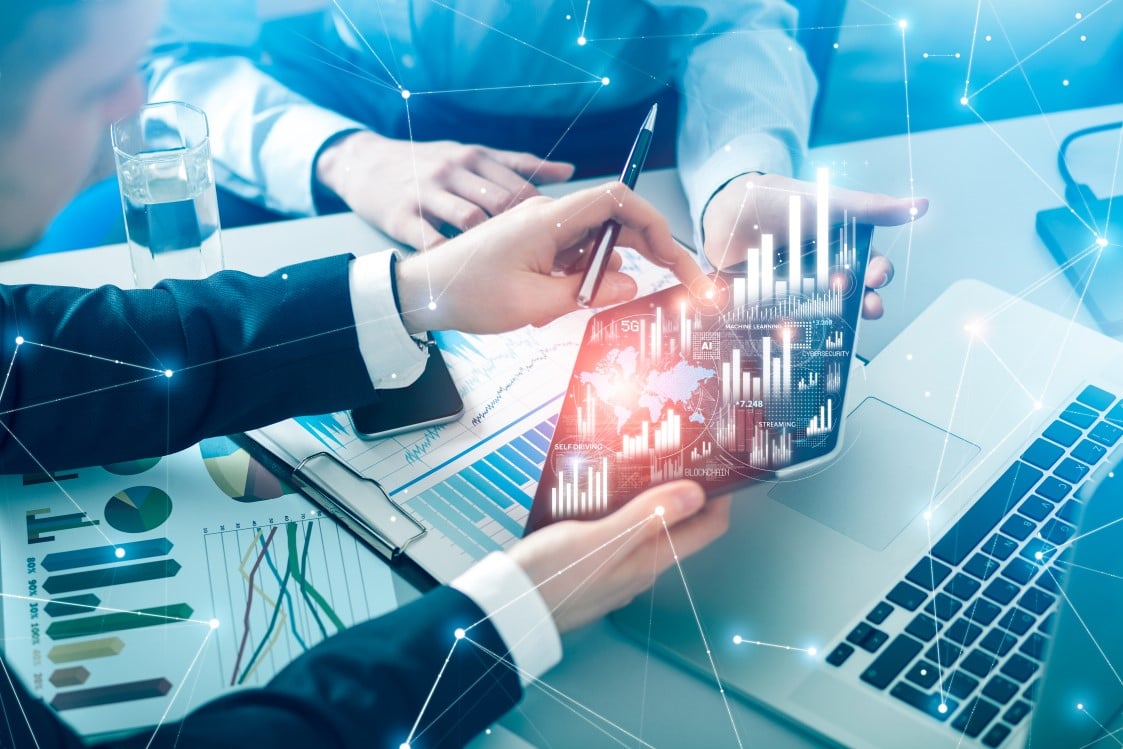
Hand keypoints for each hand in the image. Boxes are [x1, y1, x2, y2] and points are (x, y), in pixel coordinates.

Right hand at [315, 130, 573, 249]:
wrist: (362, 161)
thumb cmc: (428, 164)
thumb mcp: (471, 155)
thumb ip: (519, 166)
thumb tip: (569, 172)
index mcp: (476, 158)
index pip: (520, 185)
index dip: (546, 215)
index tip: (562, 242)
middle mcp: (454, 171)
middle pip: (501, 202)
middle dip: (526, 235)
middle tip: (543, 266)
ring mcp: (427, 192)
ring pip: (469, 219)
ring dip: (492, 248)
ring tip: (509, 275)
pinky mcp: (401, 215)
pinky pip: (430, 241)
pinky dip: (450, 259)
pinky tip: (464, 274)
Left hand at [394, 181, 707, 333]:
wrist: (421, 292)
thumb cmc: (468, 293)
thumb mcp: (534, 304)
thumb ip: (588, 294)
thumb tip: (631, 286)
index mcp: (550, 219)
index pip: (620, 200)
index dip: (655, 223)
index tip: (676, 257)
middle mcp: (550, 217)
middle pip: (617, 221)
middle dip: (651, 251)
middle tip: (680, 285)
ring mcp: (542, 231)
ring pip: (597, 244)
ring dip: (605, 275)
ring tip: (576, 308)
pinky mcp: (534, 246)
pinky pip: (574, 257)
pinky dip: (580, 280)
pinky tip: (553, 306)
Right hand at [508, 481, 730, 632]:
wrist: (504, 612)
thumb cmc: (550, 578)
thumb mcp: (601, 538)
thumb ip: (647, 515)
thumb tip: (695, 493)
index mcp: (648, 561)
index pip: (706, 529)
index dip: (719, 497)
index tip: (718, 465)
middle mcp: (638, 568)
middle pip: (680, 527)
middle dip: (687, 492)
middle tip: (680, 456)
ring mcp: (615, 569)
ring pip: (648, 530)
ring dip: (653, 499)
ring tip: (643, 466)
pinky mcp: (591, 566)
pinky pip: (620, 534)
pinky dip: (623, 510)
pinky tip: (605, 493)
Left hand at [701, 173, 928, 318]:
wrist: (726, 210)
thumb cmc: (779, 201)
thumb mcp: (828, 203)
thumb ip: (872, 208)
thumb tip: (921, 205)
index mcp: (841, 247)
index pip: (870, 266)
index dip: (878, 274)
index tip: (878, 276)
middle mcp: (823, 271)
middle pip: (851, 295)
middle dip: (864, 304)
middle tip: (869, 308)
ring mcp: (799, 288)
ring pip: (824, 312)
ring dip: (833, 320)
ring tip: (837, 324)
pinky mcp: (772, 303)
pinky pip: (789, 321)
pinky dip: (795, 329)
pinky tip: (799, 334)